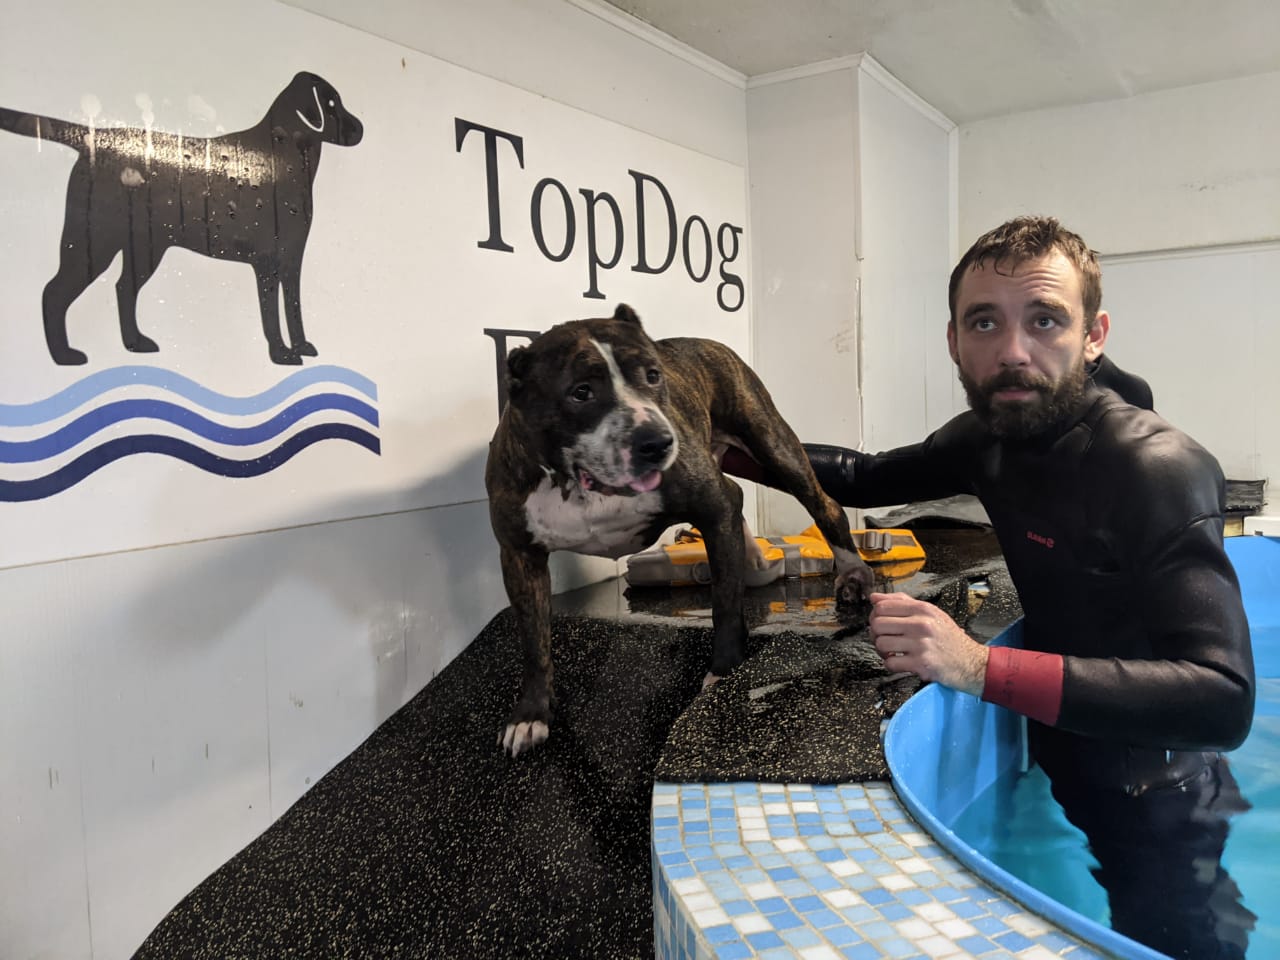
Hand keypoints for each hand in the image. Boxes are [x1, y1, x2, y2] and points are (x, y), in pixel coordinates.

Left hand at [868, 592, 988, 695]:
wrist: (971, 663)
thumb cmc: (949, 638)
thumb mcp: (930, 613)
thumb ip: (902, 602)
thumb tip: (874, 597)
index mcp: (923, 609)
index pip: (882, 606)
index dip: (875, 616)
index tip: (882, 624)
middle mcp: (922, 624)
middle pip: (877, 624)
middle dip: (876, 634)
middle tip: (886, 640)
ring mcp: (921, 644)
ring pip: (881, 644)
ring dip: (883, 652)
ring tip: (893, 652)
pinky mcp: (921, 664)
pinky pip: (890, 663)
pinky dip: (891, 665)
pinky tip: (901, 663)